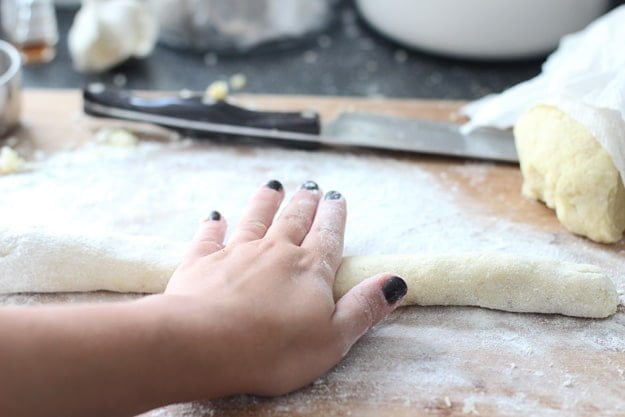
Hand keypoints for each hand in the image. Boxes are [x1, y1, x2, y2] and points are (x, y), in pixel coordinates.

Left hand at [163, 180, 406, 396]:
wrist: (204, 344)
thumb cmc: (273, 349)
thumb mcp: (333, 338)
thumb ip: (363, 307)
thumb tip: (395, 281)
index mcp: (309, 270)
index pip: (328, 236)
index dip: (335, 216)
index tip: (337, 197)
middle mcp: (274, 252)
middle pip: (293, 220)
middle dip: (304, 203)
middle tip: (310, 186)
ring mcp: (236, 253)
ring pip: (254, 219)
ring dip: (264, 202)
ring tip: (272, 186)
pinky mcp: (201, 262)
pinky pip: (209, 237)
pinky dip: (213, 225)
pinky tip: (215, 216)